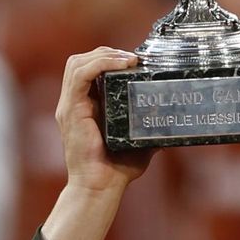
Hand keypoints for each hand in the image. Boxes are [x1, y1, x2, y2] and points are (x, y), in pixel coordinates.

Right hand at [56, 47, 153, 193]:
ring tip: (127, 58)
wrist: (99, 188)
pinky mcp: (71, 110)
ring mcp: (70, 106)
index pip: (88, 70)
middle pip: (80, 61)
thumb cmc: (116, 170)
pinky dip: (100, 63)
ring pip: (77, 63)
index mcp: (84, 107)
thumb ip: (147, 128)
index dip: (108, 58)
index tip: (133, 60)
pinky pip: (80, 76)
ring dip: (104, 54)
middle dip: (106, 52)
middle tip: (132, 57)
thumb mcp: (137, 141)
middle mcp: (73, 104)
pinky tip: (122, 63)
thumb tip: (169, 119)